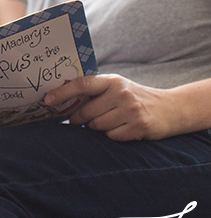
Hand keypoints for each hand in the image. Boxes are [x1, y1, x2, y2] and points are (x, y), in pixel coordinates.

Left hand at [44, 74, 176, 141]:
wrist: (170, 108)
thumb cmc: (134, 98)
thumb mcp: (117, 87)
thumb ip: (95, 91)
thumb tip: (61, 100)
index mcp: (112, 81)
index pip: (82, 84)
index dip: (63, 92)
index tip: (47, 100)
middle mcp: (121, 93)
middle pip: (87, 112)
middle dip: (80, 119)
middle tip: (81, 120)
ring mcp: (131, 110)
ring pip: (97, 126)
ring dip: (97, 128)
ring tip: (109, 121)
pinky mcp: (138, 126)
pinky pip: (111, 136)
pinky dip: (112, 135)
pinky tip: (122, 129)